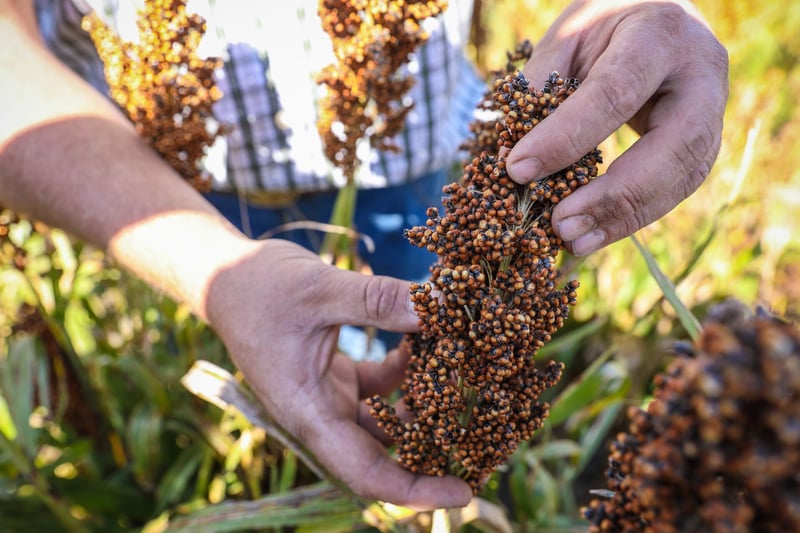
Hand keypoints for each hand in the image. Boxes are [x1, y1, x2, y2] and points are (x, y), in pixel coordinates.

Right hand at [205, 239, 471, 509]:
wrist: (224, 274)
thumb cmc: (259, 287)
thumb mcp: (321, 290)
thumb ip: (378, 300)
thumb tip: (439, 307)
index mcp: (308, 412)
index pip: (366, 472)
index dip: (414, 490)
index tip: (463, 491)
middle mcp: (320, 412)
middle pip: (382, 453)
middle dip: (430, 450)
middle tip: (480, 438)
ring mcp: (328, 394)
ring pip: (385, 418)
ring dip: (421, 401)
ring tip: (457, 375)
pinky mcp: (334, 374)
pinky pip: (379, 386)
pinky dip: (403, 370)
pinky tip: (420, 340)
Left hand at [506, 0, 728, 255]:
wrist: (655, 17)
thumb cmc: (604, 27)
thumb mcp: (567, 38)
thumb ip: (540, 89)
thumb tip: (510, 164)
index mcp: (658, 33)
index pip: (614, 92)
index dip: (566, 137)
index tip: (519, 170)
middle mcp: (699, 73)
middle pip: (673, 146)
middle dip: (615, 195)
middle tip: (562, 226)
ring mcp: (714, 109)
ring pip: (683, 175)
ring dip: (626, 217)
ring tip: (574, 241)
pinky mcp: (706, 142)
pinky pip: (676, 187)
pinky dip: (634, 215)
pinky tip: (596, 233)